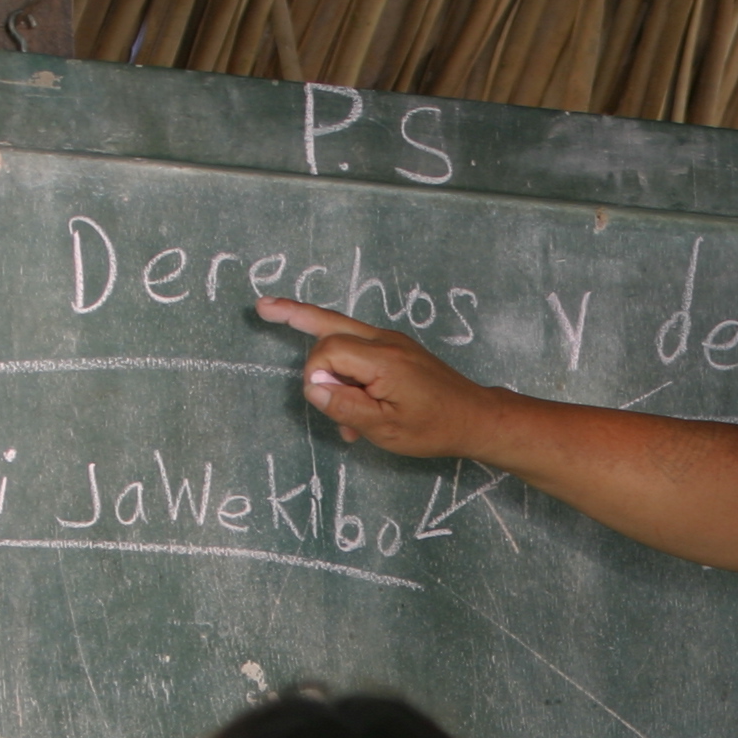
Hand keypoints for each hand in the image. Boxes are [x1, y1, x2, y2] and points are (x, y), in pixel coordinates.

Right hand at [260, 297, 497, 455]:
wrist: (474, 418)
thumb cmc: (433, 427)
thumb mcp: (385, 428)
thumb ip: (345, 406)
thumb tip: (312, 386)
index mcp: (382, 358)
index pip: (327, 349)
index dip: (315, 373)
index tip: (324, 400)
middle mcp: (385, 341)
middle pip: (329, 321)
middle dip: (295, 315)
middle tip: (263, 308)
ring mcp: (391, 342)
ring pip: (341, 331)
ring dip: (323, 359)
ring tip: (293, 345)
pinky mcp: (395, 350)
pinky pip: (359, 352)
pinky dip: (346, 373)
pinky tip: (348, 408)